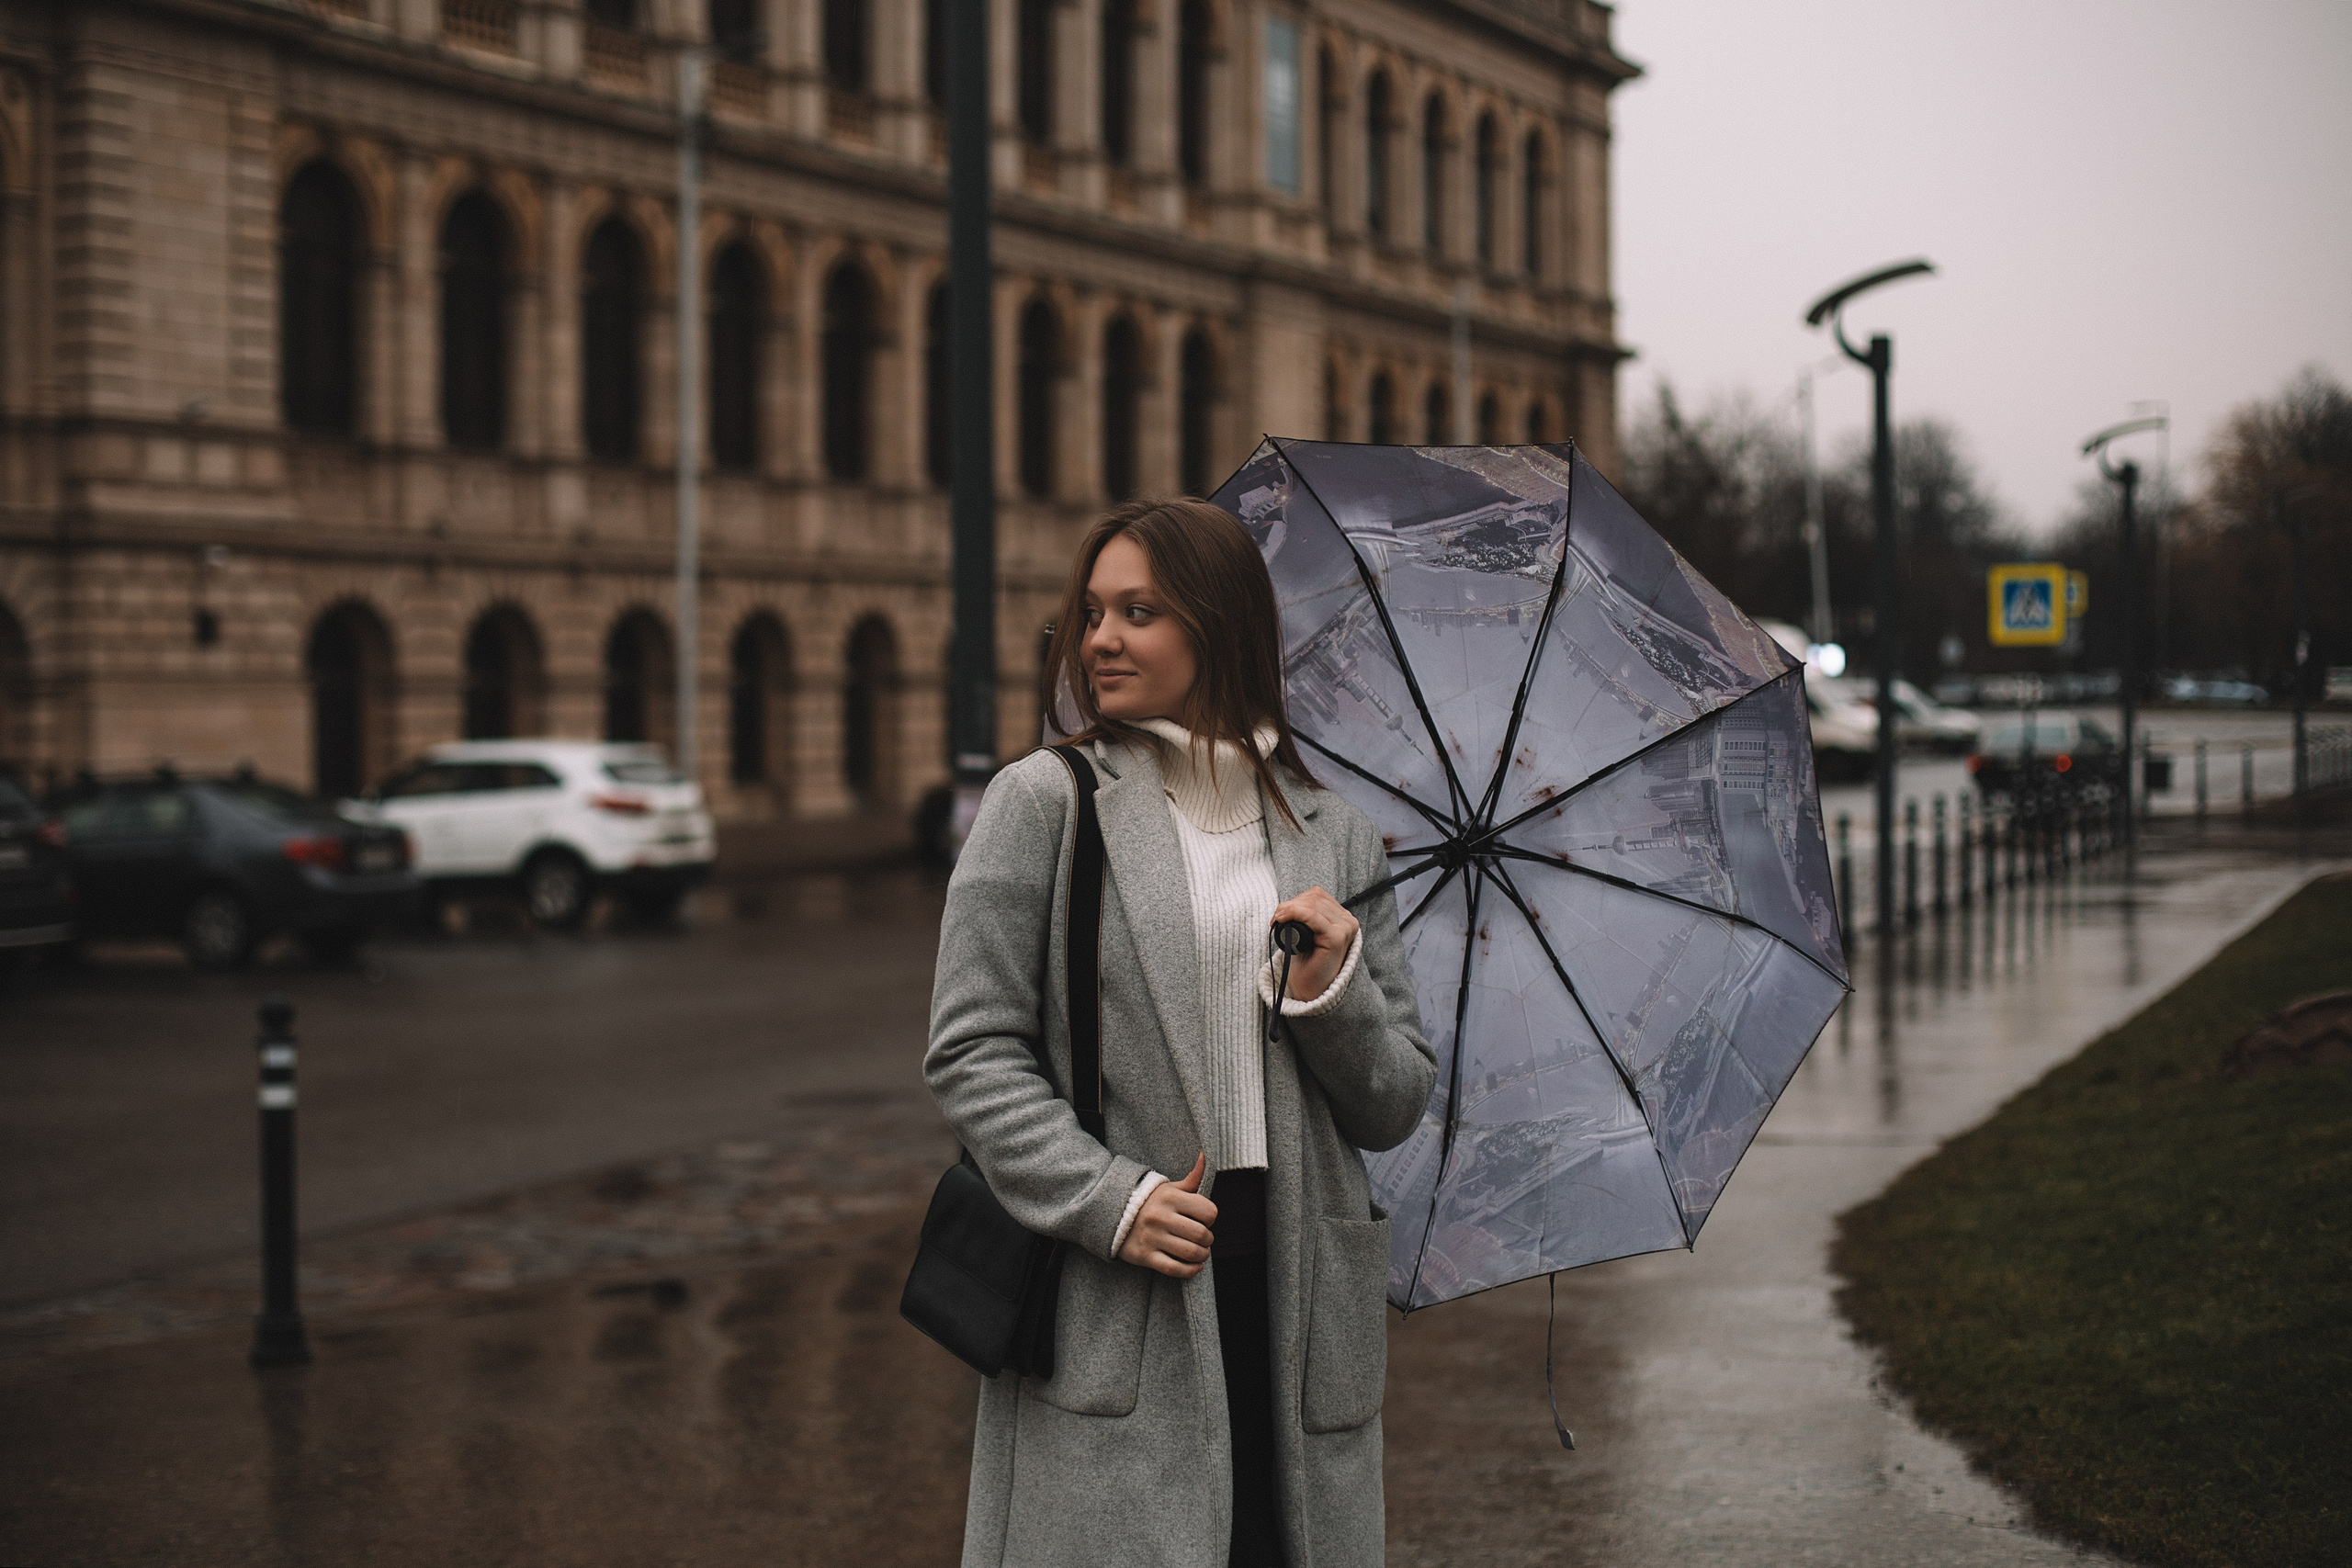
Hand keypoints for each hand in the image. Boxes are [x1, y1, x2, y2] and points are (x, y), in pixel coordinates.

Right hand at [1119, 1153, 1215, 1277]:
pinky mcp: (1145, 1256)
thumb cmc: (1149, 1201)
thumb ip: (1191, 1177)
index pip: (1208, 1211)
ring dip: (1201, 1256)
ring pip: (1190, 1253)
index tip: (1204, 1220)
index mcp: (1170, 1197)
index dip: (1211, 1218)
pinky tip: (1194, 1267)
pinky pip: (1174, 1269)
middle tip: (1204, 1240)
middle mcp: (1161, 1216)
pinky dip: (1190, 1271)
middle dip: (1208, 1240)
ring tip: (1199, 1253)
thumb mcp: (1168, 1187)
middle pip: (1201, 1235)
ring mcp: (1152, 1237)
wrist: (1112, 1215)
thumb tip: (1206, 1156)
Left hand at [1272, 886, 1358, 1003]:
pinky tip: (1283, 919)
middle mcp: (1348, 921)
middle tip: (1276, 920)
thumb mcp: (1306, 934)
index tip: (1280, 914)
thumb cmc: (1307, 964)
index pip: (1318, 895)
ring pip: (1312, 904)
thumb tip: (1287, 904)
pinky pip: (1314, 917)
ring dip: (1290, 909)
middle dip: (1290, 905)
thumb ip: (1305, 916)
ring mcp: (1345, 929)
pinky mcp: (1336, 938)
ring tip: (1278, 922)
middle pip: (1314, 897)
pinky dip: (1296, 913)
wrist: (1310, 991)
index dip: (1296, 901)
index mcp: (1342, 918)